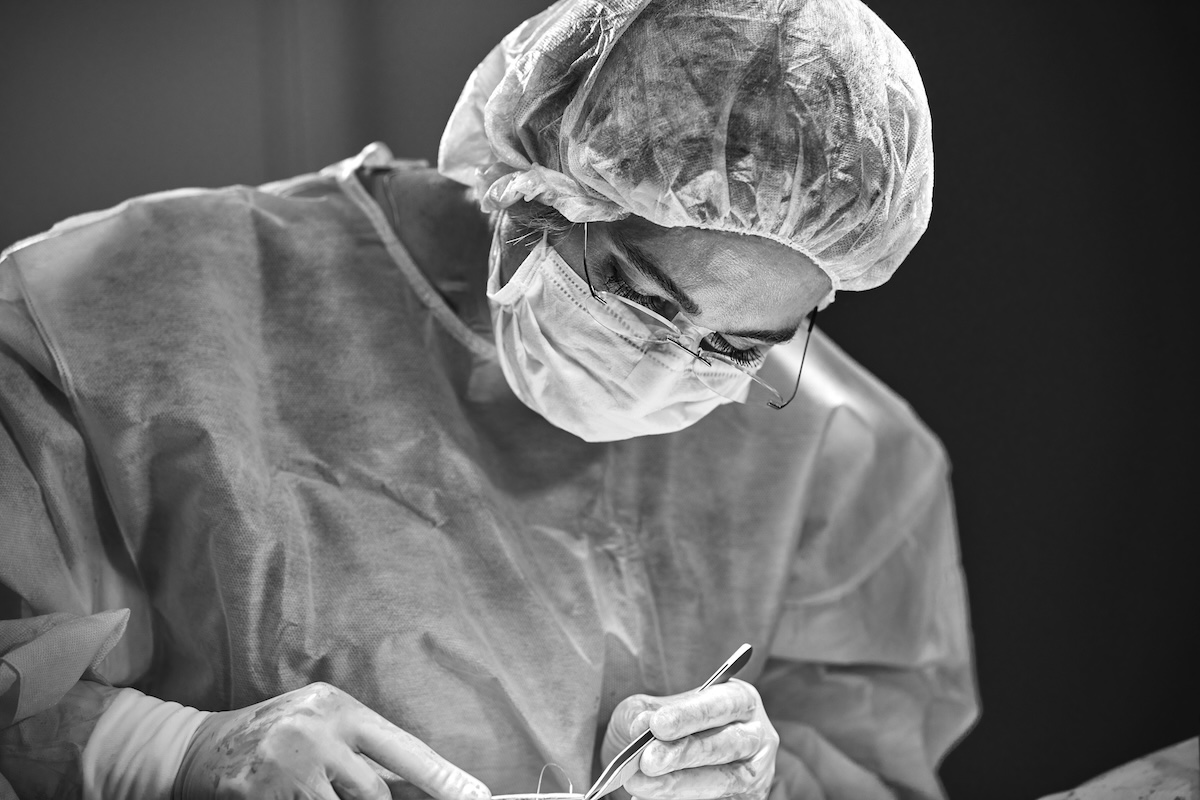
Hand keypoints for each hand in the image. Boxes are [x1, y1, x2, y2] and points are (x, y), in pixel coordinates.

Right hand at [174, 682, 489, 799]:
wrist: (197, 747)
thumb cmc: (278, 736)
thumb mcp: (324, 729)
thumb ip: (365, 753)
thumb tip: (419, 788)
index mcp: (339, 707)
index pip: (403, 749)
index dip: (443, 779)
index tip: (478, 797)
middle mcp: (316, 730)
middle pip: (373, 794)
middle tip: (342, 791)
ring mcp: (285, 764)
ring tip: (307, 789)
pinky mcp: (259, 794)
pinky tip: (289, 796)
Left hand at [602, 679, 778, 799]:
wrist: (666, 760)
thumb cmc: (666, 725)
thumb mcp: (653, 707)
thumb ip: (646, 710)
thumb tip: (642, 724)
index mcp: (740, 700)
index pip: (721, 704)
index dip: (690, 715)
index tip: (657, 725)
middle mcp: (755, 736)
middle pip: (726, 744)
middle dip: (684, 753)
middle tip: (646, 760)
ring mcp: (753, 773)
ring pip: (722, 781)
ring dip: (677, 784)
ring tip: (639, 783)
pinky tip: (649, 797)